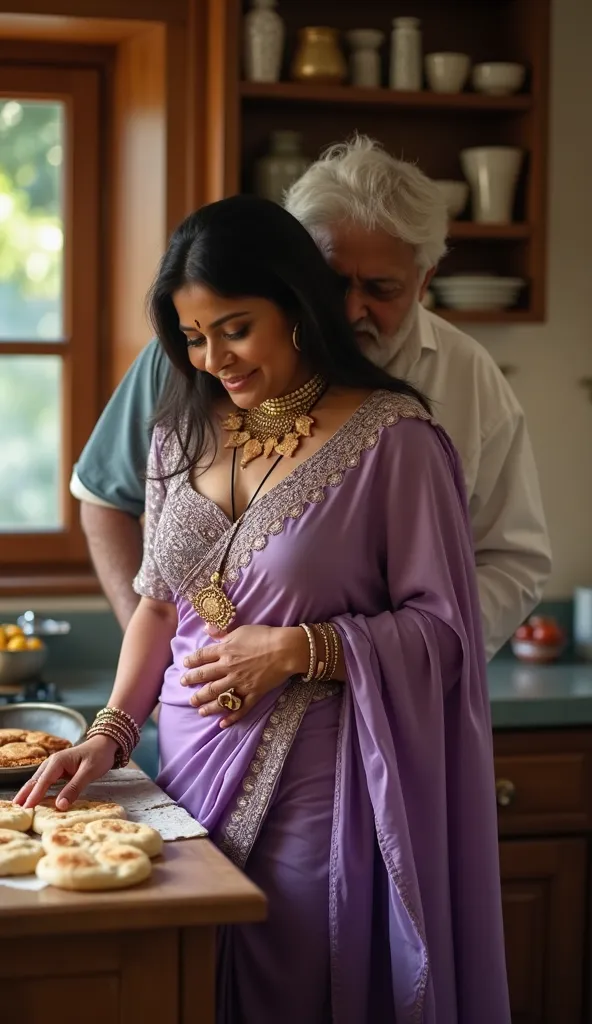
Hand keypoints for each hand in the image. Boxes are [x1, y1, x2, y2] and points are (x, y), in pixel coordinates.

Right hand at [12, 734, 118, 809]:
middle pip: (35, 781)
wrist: (105, 745)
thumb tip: (60, 805)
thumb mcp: (89, 772)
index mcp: (58, 761)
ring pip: (37, 781)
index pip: (43, 781)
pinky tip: (31, 799)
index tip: (26, 808)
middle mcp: (52, 763)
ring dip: (27, 793)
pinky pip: (43, 782)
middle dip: (24, 795)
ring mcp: (53, 767)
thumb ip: (74, 788)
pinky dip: (35, 790)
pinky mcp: (56, 771)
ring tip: (18, 807)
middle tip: (15, 810)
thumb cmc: (99, 756)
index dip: (34, 796)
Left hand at [181, 624, 308, 727]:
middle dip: (192, 682)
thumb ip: (222, 632)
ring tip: (197, 707)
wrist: (285, 649)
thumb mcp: (241, 630)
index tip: (184, 665)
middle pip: (205, 677)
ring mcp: (240, 683)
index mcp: (224, 651)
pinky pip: (240, 709)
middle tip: (184, 685)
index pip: (201, 657)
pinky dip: (230, 718)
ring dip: (205, 703)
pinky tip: (222, 724)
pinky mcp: (253, 694)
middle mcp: (228, 669)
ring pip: (217, 696)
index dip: (191, 661)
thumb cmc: (264, 636)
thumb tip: (206, 629)